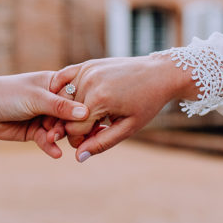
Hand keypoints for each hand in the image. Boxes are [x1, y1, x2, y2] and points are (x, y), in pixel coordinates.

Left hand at [0, 71, 88, 157]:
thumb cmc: (8, 93)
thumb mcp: (36, 98)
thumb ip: (61, 107)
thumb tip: (86, 113)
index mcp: (55, 84)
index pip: (77, 96)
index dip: (85, 107)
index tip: (93, 119)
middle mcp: (51, 100)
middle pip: (70, 116)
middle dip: (70, 126)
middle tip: (70, 134)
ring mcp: (43, 116)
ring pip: (59, 130)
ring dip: (58, 136)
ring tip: (53, 140)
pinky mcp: (34, 131)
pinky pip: (46, 141)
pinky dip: (50, 147)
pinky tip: (56, 154)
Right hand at [47, 53, 198, 161]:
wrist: (160, 73)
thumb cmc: (147, 102)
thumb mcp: (128, 127)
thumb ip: (102, 143)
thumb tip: (78, 157)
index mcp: (99, 99)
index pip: (73, 129)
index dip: (82, 140)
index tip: (96, 138)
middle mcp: (89, 82)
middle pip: (65, 116)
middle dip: (77, 127)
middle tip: (98, 127)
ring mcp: (86, 70)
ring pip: (62, 100)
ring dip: (71, 112)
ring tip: (95, 115)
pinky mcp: (86, 64)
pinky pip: (62, 81)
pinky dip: (64, 93)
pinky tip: (78, 101)